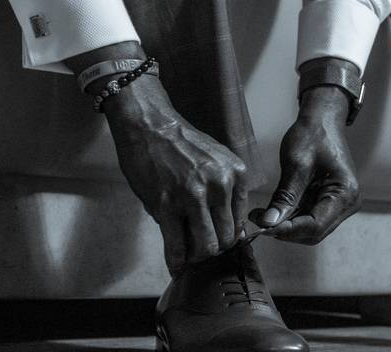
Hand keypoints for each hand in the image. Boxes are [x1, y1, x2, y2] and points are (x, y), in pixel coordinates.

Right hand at [103, 77, 248, 273]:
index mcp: (236, 174)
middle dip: (214, 250)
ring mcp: (194, 196)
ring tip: (189, 258)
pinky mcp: (167, 204)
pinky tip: (175, 265)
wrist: (150, 126)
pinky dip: (176, 260)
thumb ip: (224, 192)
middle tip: (201, 253)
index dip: (228, 237)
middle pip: (226, 238)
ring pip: (206, 246)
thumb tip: (228, 229)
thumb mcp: (216, 162)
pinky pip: (177, 245)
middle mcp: (220, 185)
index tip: (218, 243)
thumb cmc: (181, 144)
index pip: (240, 221)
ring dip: (197, 257)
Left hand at [249, 86, 360, 244]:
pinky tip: (271, 211)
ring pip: (309, 228)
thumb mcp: (296, 164)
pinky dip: (289, 218)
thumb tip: (268, 224)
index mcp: (345, 193)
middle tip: (258, 221)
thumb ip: (284, 197)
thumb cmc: (313, 134)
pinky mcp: (328, 202)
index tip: (262, 227)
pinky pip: (307, 217)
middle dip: (285, 230)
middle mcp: (347, 204)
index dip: (288, 230)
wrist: (322, 119)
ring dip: (285, 226)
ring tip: (260, 215)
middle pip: (313, 231)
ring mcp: (338, 204)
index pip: (315, 225)